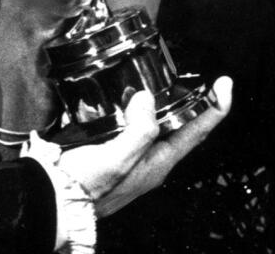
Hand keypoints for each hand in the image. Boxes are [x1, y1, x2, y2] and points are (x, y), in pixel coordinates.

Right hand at [58, 78, 232, 216]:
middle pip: (179, 125)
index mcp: (158, 163)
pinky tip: (121, 94)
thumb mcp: (117, 160)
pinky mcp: (112, 149)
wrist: (50, 199)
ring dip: (158, 101)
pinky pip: (130, 124)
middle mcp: (149, 159)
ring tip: (157, 78)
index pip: (196, 132)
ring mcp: (131, 155)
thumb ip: (139, 130)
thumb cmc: (83, 186)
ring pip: (154, 122)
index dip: (214, 109)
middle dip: (188, 100)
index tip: (224, 84)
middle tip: (190, 76)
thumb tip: (147, 99)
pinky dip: (131, 106)